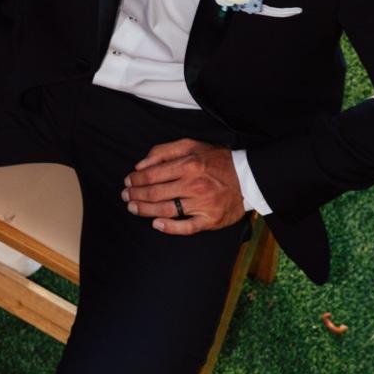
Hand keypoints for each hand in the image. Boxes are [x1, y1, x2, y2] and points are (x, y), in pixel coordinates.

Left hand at [121, 139, 244, 234]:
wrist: (247, 177)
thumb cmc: (216, 160)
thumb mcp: (192, 145)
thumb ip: (165, 151)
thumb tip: (141, 164)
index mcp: (189, 165)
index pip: (153, 174)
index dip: (136, 179)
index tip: (128, 181)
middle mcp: (194, 184)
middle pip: (156, 193)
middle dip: (136, 195)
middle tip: (125, 196)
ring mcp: (202, 204)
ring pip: (167, 210)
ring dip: (145, 210)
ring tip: (133, 208)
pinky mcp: (210, 220)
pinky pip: (186, 228)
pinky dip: (169, 228)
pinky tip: (156, 224)